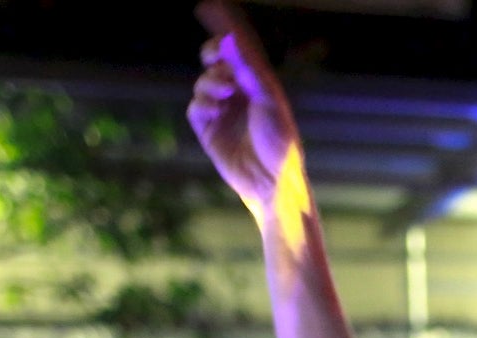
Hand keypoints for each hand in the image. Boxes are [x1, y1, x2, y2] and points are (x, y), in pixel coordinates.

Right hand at [189, 1, 301, 223]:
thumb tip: (230, 39)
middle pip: (214, 59)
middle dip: (212, 53)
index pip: (237, 46)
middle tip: (216, 55)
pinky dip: (204, 104)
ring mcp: (222, 110)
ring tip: (225, 92)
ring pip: (203, 81)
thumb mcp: (267, 99)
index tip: (207, 6)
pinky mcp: (209, 130)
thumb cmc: (280, 142)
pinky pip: (196, 107)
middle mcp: (238, 92)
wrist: (272, 181)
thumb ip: (248, 69)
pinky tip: (216, 111)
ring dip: (210, 82)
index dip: (222, 25)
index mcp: (257, 81)